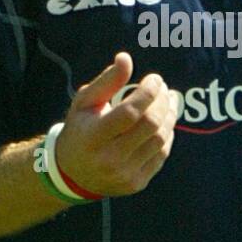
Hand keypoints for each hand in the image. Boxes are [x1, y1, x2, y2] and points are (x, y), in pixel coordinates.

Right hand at [54, 52, 178, 197]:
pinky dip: (168, 134)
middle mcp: (109, 159)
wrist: (72, 174)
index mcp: (93, 137)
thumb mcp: (84, 102)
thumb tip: (126, 58)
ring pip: (160, 140)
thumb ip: (106, 80)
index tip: (155, 79)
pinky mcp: (137, 183)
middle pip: (150, 125)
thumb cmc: (81, 129)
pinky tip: (165, 122)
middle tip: (164, 89)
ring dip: (170, 116)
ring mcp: (125, 174)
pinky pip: (162, 155)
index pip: (130, 112)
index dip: (148, 92)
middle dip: (163, 102)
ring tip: (170, 101)